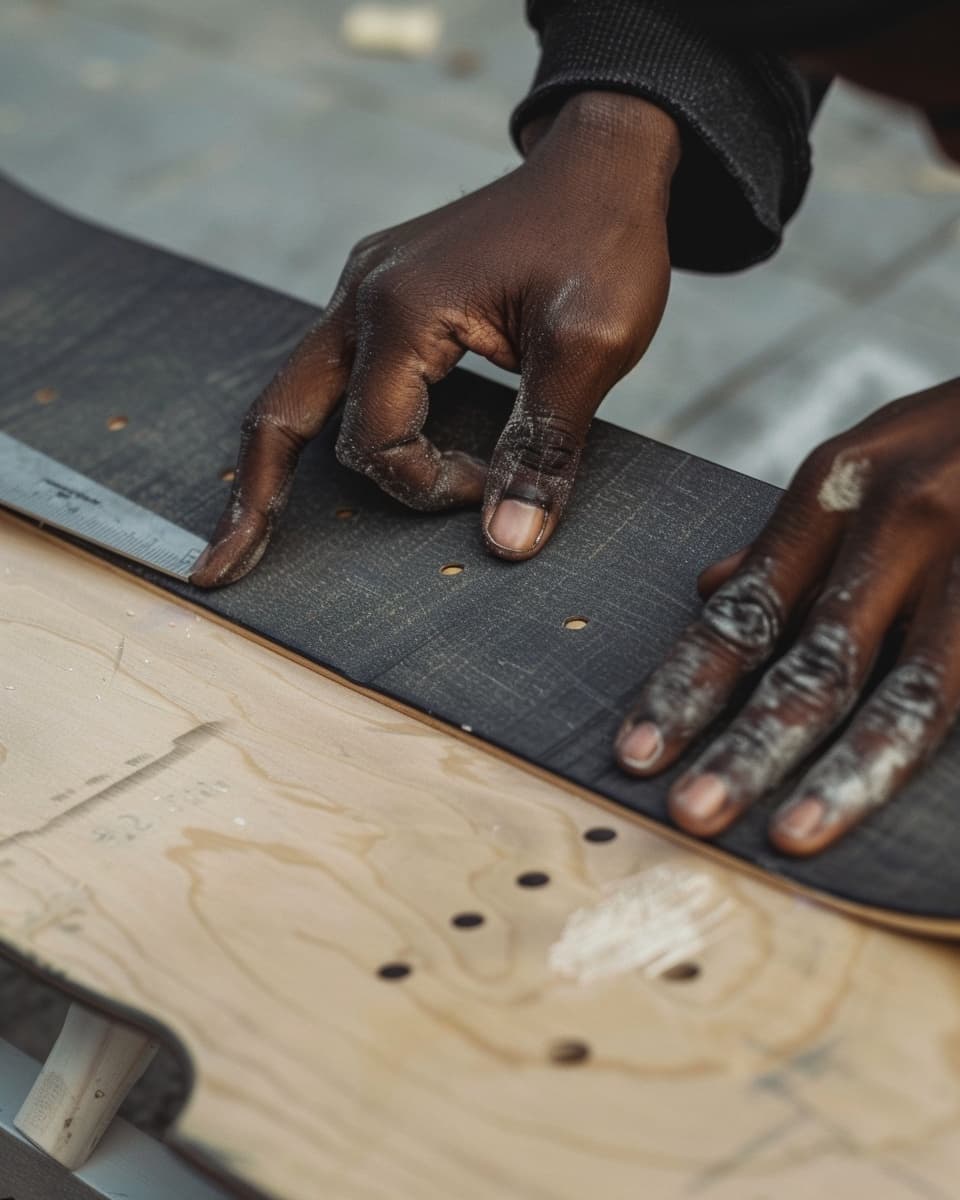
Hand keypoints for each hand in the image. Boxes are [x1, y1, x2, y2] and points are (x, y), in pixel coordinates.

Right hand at [191, 91, 679, 586]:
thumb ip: (544, 448)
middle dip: (256, 496)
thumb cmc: (603, 242)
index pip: (379, 443)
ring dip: (284, 458)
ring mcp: (363, 288)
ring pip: (297, 390)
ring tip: (256, 522)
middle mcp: (361, 296)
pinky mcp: (382, 288)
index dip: (431, 487)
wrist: (602, 160)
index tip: (498, 485)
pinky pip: (333, 365)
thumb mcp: (590, 347)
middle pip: (280, 414)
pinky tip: (338, 450)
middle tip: (221, 567)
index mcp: (403, 311)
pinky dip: (325, 418)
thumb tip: (508, 545)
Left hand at [615, 378, 959, 855]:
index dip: (687, 687)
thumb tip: (712, 592)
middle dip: (748, 746)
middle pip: (814, 661)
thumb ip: (796, 538)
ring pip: (909, 691)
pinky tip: (898, 806)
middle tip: (692, 813)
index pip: (745, 609)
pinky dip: (925, 745)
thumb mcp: (865, 457)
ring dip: (845, 774)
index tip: (637, 752)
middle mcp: (899, 523)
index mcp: (837, 490)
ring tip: (792, 834)